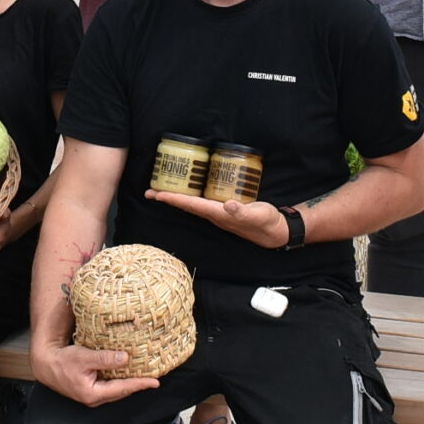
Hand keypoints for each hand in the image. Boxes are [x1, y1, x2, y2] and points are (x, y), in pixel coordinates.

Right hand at [34, 340, 156, 406]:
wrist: (46, 364)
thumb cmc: (62, 361)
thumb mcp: (84, 357)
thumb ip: (104, 359)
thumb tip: (125, 358)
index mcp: (93, 394)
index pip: (122, 389)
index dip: (139, 384)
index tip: (155, 382)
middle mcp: (94, 398)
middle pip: (121, 392)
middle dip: (137, 385)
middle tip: (154, 378)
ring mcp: (92, 395)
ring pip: (116, 390)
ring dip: (129, 383)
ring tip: (144, 375)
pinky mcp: (90, 389)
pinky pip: (110, 385)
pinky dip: (120, 380)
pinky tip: (126, 372)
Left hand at [145, 190, 287, 247]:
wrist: (275, 232)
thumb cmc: (265, 222)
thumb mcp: (257, 214)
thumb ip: (242, 211)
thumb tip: (227, 205)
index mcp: (218, 214)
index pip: (191, 205)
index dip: (173, 199)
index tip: (157, 194)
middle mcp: (214, 215)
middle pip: (186, 205)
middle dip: (167, 198)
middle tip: (149, 192)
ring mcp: (217, 213)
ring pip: (191, 204)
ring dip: (176, 198)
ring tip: (161, 191)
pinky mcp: (223, 210)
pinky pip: (201, 202)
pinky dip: (190, 196)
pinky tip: (187, 191)